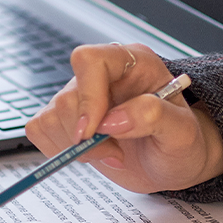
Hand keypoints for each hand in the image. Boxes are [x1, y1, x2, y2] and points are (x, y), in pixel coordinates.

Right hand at [24, 43, 222, 193]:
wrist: (173, 162)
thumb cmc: (182, 142)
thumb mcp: (182, 132)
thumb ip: (153, 117)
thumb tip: (112, 120)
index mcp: (132, 62)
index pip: (90, 61)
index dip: (87, 96)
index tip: (94, 131)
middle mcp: (102, 75)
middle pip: (67, 98)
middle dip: (89, 138)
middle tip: (118, 153)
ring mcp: (80, 97)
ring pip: (51, 117)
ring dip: (78, 148)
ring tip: (112, 153)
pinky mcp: (65, 120)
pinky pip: (40, 130)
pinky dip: (60, 151)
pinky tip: (91, 154)